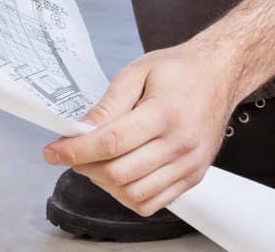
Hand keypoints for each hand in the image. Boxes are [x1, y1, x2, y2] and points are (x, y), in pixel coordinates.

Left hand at [43, 44, 242, 217]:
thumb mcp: (138, 72)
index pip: (110, 142)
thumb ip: (108, 104)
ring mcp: (189, 164)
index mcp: (165, 112)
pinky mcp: (192, 177)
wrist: (219, 75)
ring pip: (133, 194)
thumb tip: (81, 130)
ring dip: (105, 184)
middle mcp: (180, 142)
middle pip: (119, 173)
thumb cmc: (181, 70)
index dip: (75, 150)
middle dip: (86, 166)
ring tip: (99, 163)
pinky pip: (152, 203)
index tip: (55, 151)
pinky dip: (129, 196)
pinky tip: (122, 174)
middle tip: (75, 152)